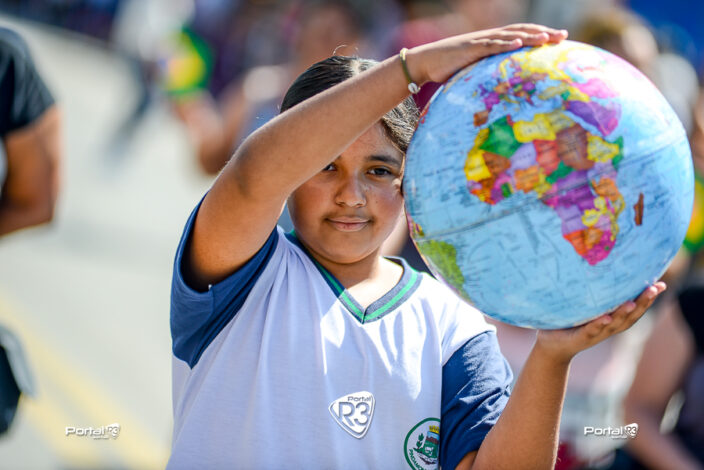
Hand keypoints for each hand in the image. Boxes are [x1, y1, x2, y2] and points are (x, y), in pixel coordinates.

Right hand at [406, 24, 567, 84]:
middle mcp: (489, 38)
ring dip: (529, 36)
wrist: (426, 62)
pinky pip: (490, 44)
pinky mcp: (470, 48)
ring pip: (509, 35)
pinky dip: (504, 42)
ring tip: (546, 38)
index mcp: (492, 42)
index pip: (521, 35)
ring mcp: (480, 42)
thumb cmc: (448, 69)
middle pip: (521, 31)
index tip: (559, 40)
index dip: (540, 35)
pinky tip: (517, 42)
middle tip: (563, 37)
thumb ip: (488, 75)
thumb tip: (502, 90)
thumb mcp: (472, 71)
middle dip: (543, 34)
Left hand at [534, 282, 666, 363]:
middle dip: (644, 303)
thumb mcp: (585, 306)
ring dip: (624, 314)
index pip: (635, 307)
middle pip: (630, 316)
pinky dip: (599, 325)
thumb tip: (599, 264)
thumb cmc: (570, 321)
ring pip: (614, 324)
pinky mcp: (580, 337)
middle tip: (654, 288)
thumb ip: (596, 292)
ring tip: (633, 304)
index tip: (661, 284)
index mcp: (612, 318)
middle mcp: (608, 326)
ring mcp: (595, 333)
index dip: (648, 298)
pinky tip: (605, 318)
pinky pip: (591, 331)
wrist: (552, 346)